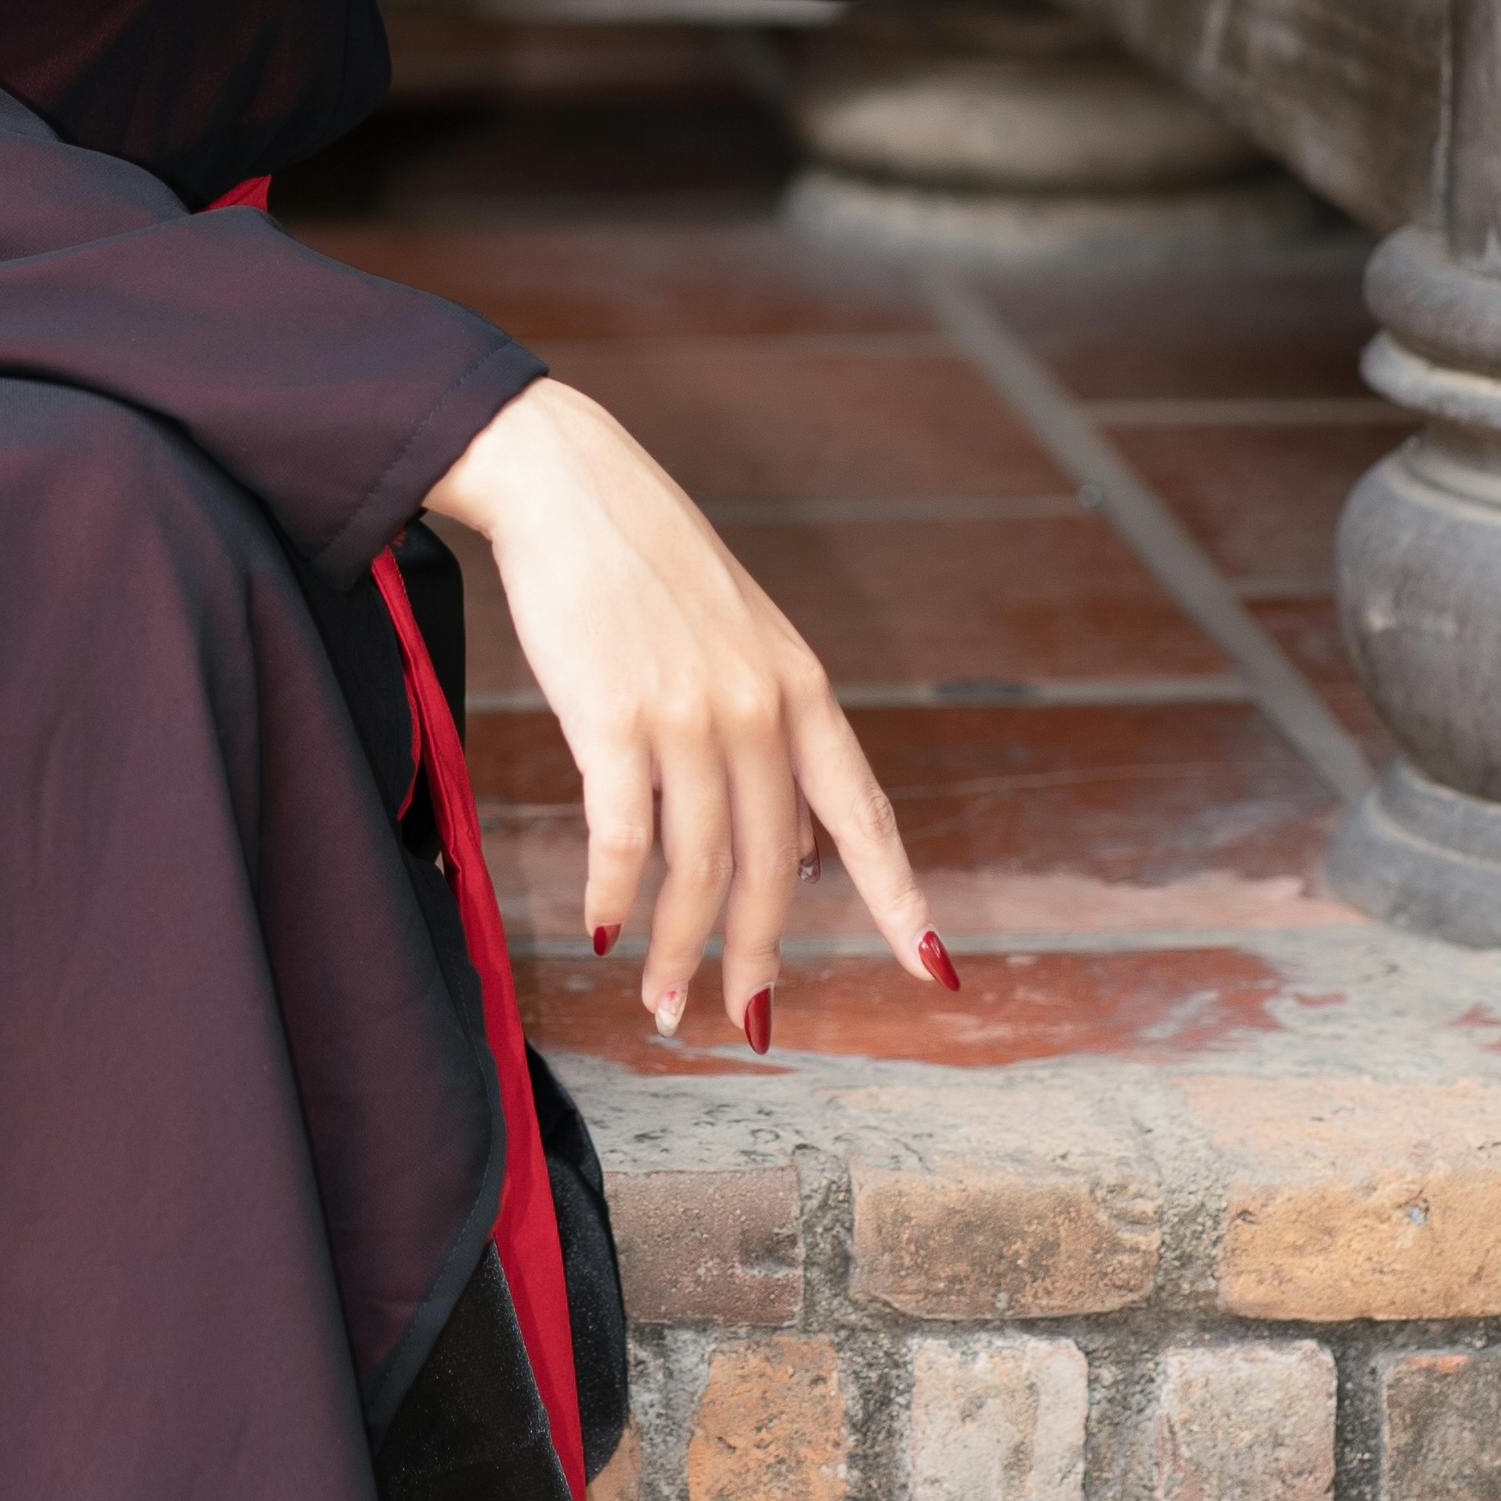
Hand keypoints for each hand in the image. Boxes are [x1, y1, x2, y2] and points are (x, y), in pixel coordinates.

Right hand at [423, 378, 954, 1035]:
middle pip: (774, 866)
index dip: (901, 899)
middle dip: (758, 955)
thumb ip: (775, 735)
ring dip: (679, 949)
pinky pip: (624, 836)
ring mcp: (690, 713)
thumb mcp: (742, 638)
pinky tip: (604, 932)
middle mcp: (760, 707)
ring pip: (700, 866)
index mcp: (802, 689)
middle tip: (747, 1020)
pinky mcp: (614, 715)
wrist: (568, 481)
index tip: (932, 967)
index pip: (865, 814)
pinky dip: (616, 896)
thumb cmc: (646, 563)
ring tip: (662, 1002)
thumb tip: (798, 851)